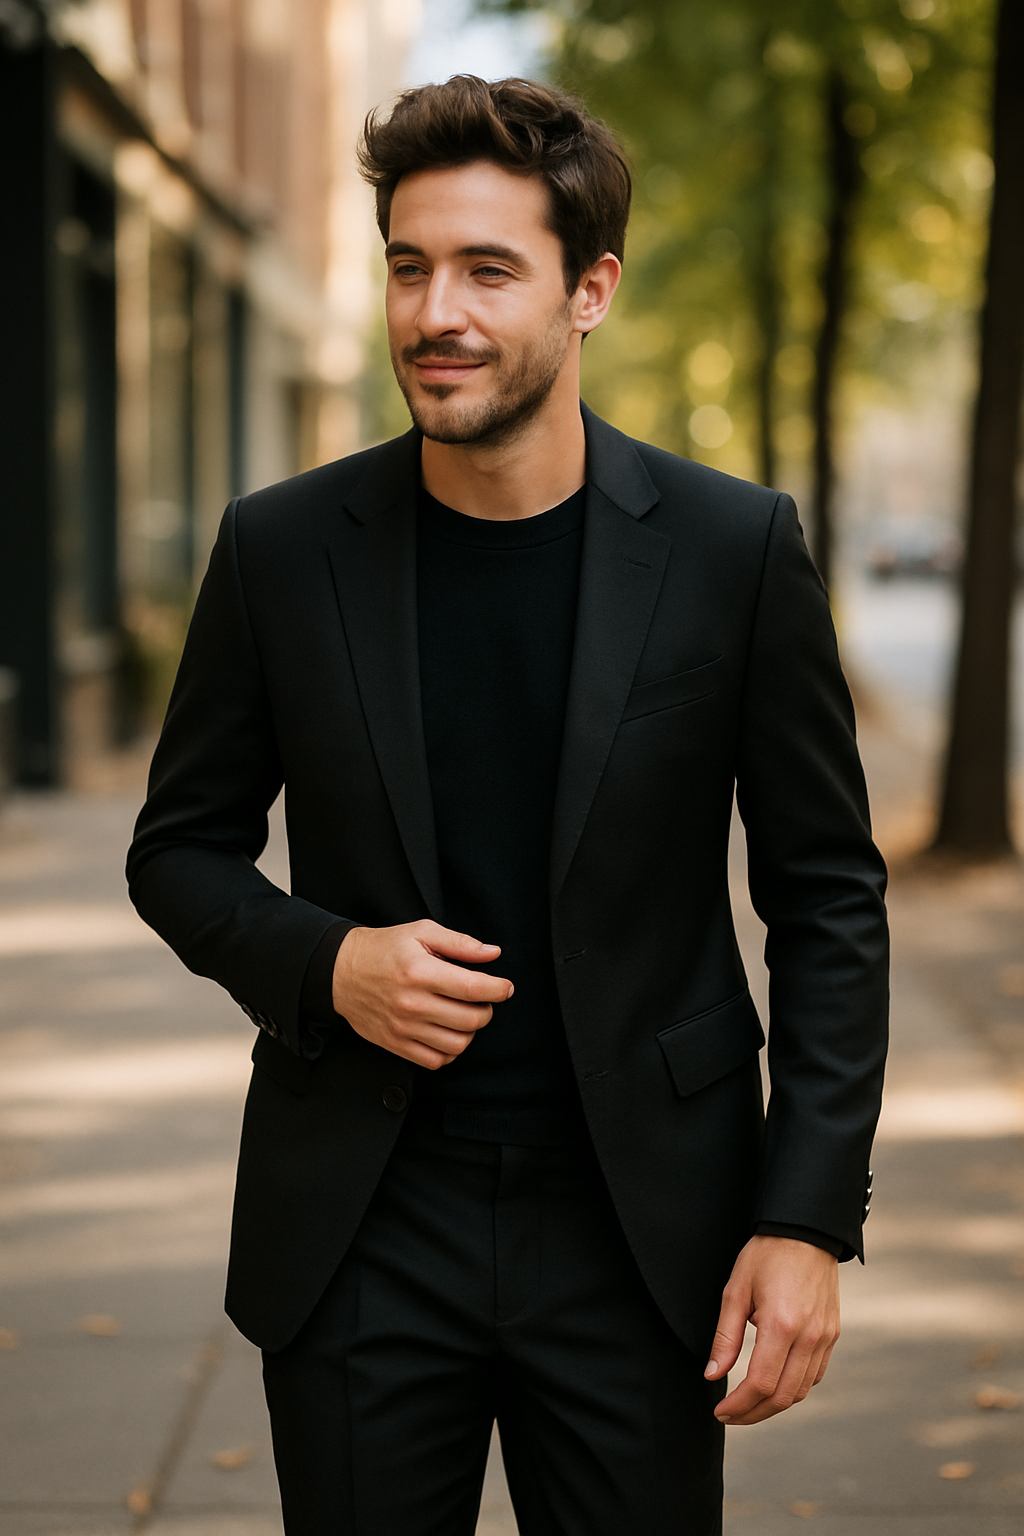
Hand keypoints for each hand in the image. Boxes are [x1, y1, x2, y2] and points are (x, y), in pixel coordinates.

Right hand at [332, 920, 512, 1069]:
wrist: (340, 971)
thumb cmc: (383, 949)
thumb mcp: (421, 932)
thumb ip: (460, 943)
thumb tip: (493, 953)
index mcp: (421, 971)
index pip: (473, 989)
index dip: (498, 989)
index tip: (505, 987)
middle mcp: (413, 1003)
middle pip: (471, 1020)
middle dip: (487, 1010)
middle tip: (482, 1000)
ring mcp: (403, 1027)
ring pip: (457, 1044)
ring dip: (470, 1031)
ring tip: (465, 1015)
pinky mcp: (395, 1044)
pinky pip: (435, 1061)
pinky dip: (450, 1051)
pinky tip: (448, 1033)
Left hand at [704, 1236, 839, 1424]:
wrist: (806, 1232)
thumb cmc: (767, 1255)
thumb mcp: (736, 1290)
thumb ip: (725, 1337)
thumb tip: (713, 1376)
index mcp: (782, 1325)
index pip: (760, 1384)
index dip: (739, 1405)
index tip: (721, 1411)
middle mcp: (809, 1337)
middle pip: (782, 1397)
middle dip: (753, 1413)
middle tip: (730, 1415)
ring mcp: (825, 1338)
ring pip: (800, 1391)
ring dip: (773, 1405)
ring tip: (748, 1404)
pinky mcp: (832, 1335)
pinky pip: (814, 1375)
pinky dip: (793, 1389)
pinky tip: (774, 1384)